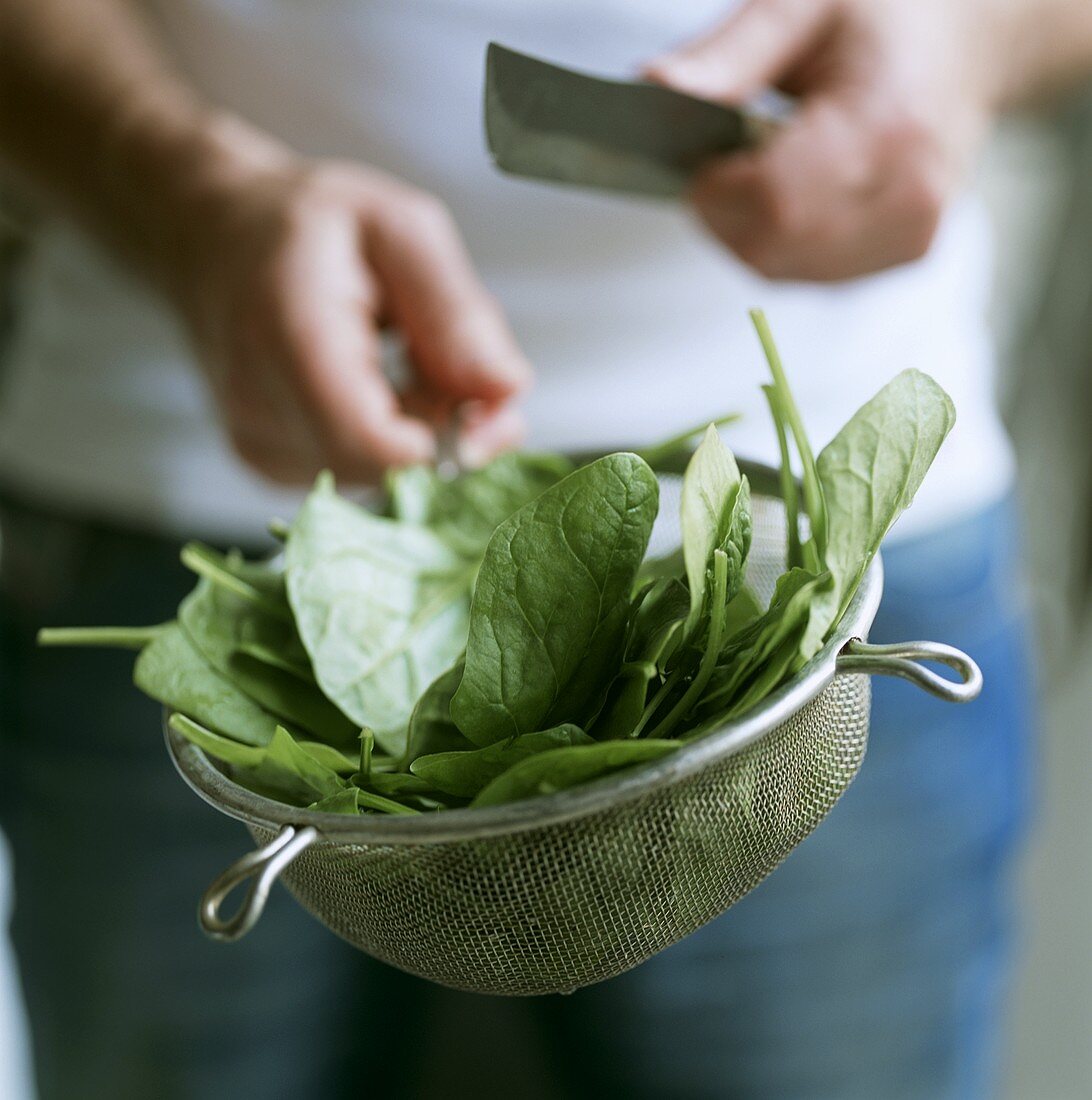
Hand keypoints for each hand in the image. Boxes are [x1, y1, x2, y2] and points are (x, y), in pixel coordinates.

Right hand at [161, 135, 530, 483]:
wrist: (209, 235)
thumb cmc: (302, 225)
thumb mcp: (400, 231)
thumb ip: (456, 313)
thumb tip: (506, 391)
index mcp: (293, 335)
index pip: (376, 447)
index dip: (448, 443)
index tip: (481, 406)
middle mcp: (260, 405)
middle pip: (386, 472)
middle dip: (445, 434)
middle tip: (456, 367)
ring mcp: (257, 445)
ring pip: (376, 481)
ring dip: (418, 437)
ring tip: (407, 364)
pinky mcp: (265, 465)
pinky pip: (354, 478)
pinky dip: (387, 444)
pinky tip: (380, 389)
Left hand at [646, 0, 994, 280]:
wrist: (969, 47)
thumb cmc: (886, 17)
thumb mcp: (801, 6)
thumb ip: (727, 57)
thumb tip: (653, 89)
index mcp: (888, 123)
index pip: (774, 199)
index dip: (715, 190)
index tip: (699, 160)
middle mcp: (910, 193)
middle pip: (772, 243)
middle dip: (723, 212)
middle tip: (725, 162)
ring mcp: (911, 234)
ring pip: (782, 267)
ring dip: (746, 230)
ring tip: (764, 170)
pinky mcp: (904, 256)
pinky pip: (807, 274)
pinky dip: (778, 244)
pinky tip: (793, 197)